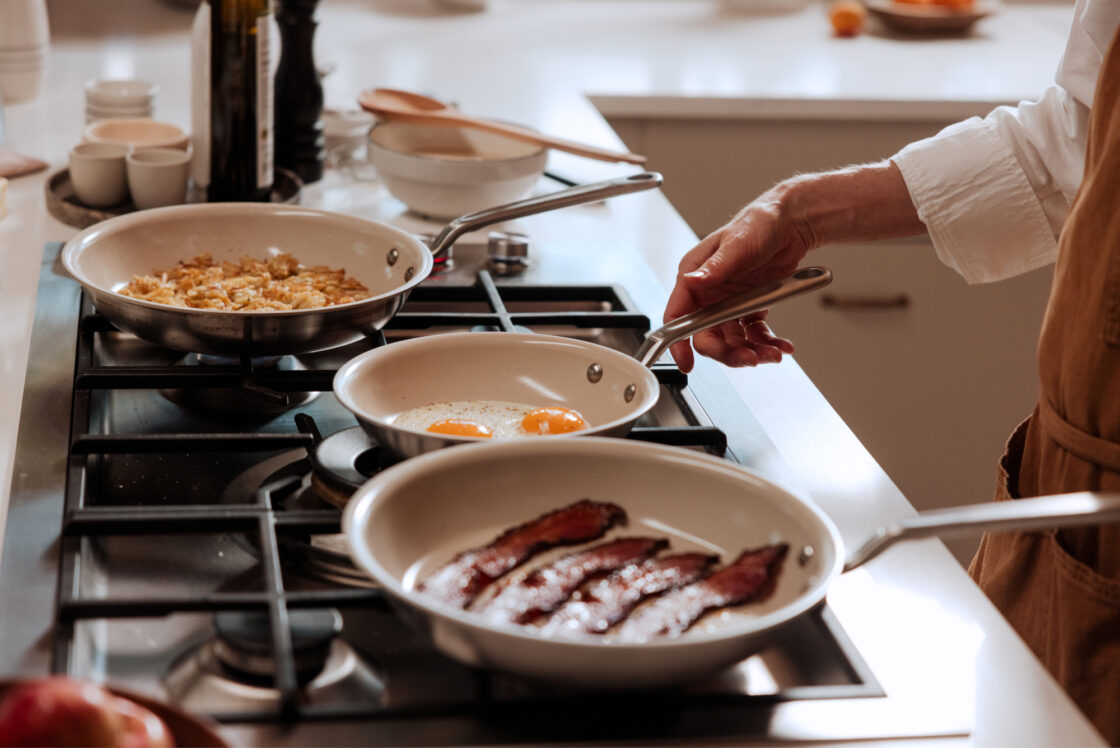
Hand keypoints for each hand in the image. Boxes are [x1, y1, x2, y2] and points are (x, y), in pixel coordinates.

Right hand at [664, 187, 811, 371]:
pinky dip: (766, 343)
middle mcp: (709, 294)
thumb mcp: (736, 245)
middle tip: (749, 358)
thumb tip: (692, 281)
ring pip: (732, 341)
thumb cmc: (759, 223)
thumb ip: (714, 267)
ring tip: (772, 353)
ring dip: (751, 352)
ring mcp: (729, 303)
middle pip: (707, 336)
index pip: (678, 317)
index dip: (679, 342)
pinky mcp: (750, 307)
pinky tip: (780, 346)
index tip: (686, 362)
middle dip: (728, 352)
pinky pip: (753, 334)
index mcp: (695, 278)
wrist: (792, 222)